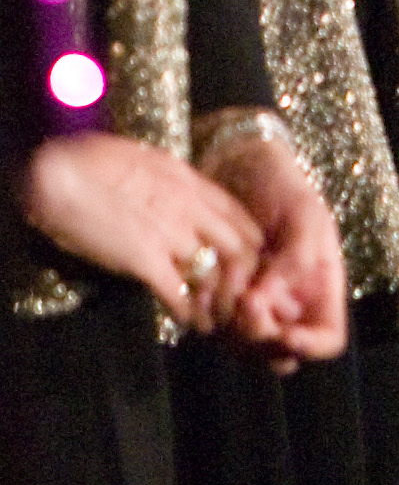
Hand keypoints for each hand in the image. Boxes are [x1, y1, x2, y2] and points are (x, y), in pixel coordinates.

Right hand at [19, 133, 261, 329]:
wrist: (62, 174)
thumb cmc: (97, 163)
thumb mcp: (150, 163)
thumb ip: (173, 183)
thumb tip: (182, 195)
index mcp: (191, 182)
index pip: (240, 216)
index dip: (250, 242)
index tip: (248, 263)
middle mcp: (190, 207)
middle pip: (239, 246)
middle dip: (243, 275)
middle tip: (238, 296)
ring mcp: (170, 233)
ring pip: (214, 272)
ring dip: (217, 299)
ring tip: (217, 317)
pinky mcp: (144, 258)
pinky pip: (177, 292)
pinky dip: (186, 311)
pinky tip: (187, 321)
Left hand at [197, 128, 347, 370]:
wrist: (239, 167)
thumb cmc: (282, 185)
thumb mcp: (304, 212)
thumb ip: (297, 257)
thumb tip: (272, 299)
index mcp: (320, 288)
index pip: (327, 339)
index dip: (311, 346)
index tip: (288, 332)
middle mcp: (289, 306)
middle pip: (281, 353)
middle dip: (263, 334)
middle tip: (248, 301)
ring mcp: (255, 307)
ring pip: (245, 348)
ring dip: (232, 326)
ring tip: (225, 284)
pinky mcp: (223, 302)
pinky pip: (215, 329)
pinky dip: (210, 316)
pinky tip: (204, 287)